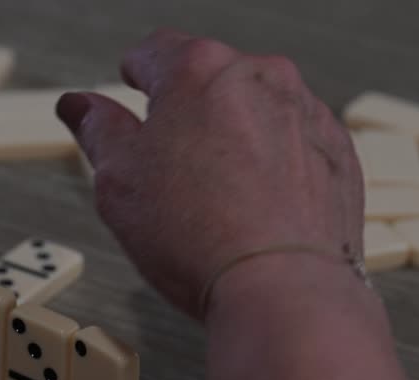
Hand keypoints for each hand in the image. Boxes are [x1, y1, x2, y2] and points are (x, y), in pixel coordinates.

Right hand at [56, 29, 364, 320]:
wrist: (283, 288)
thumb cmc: (200, 236)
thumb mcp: (118, 181)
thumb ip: (98, 130)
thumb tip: (80, 106)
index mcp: (198, 69)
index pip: (155, 52)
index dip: (137, 74)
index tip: (133, 86)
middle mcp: (260, 77)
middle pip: (211, 82)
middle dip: (189, 114)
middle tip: (169, 166)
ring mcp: (307, 113)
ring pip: (257, 113)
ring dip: (235, 140)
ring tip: (217, 199)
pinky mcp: (339, 154)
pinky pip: (295, 147)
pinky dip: (275, 168)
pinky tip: (256, 210)